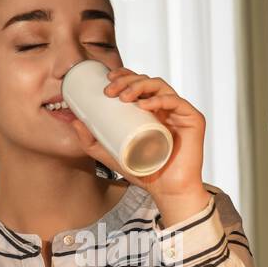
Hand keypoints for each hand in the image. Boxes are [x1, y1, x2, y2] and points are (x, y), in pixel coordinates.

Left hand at [70, 67, 209, 221]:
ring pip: (161, 86)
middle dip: (127, 80)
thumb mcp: (109, 155)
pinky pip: (177, 102)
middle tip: (110, 90)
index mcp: (151, 109)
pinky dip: (160, 100)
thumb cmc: (143, 172)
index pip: (138, 83)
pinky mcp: (193, 119)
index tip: (107, 80)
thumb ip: (91, 141)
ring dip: (140, 86)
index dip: (124, 75)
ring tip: (124, 97)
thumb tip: (73, 121)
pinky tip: (145, 105)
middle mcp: (166, 107)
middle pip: (147, 81)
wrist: (167, 191)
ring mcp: (180, 112)